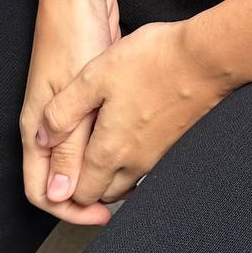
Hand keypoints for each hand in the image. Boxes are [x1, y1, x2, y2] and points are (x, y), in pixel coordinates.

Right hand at [20, 0, 120, 225]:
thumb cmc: (73, 36)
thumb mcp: (75, 95)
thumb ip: (70, 144)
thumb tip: (63, 192)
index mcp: (38, 128)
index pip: (42, 189)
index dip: (70, 209)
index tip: (102, 217)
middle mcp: (51, 123)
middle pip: (62, 177)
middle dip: (88, 196)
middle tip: (122, 203)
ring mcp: (70, 108)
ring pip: (81, 155)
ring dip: (101, 172)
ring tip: (132, 181)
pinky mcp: (90, 94)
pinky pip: (96, 131)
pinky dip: (110, 145)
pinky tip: (133, 145)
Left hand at [35, 17, 236, 204]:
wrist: (209, 57)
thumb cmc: (154, 62)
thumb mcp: (94, 76)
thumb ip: (63, 112)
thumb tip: (42, 140)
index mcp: (110, 151)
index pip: (80, 194)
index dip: (65, 191)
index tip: (60, 175)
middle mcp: (136, 161)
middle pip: (105, 194)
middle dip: (89, 187)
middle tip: (78, 167)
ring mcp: (160, 154)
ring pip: (128, 182)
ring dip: (112, 176)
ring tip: (102, 151)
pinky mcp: (177, 142)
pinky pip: (148, 166)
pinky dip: (134, 161)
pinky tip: (132, 134)